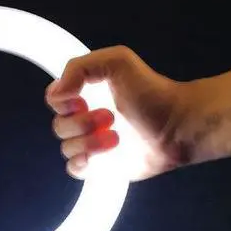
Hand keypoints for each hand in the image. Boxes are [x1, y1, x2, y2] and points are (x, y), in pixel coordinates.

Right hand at [46, 46, 192, 180]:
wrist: (176, 127)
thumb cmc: (153, 93)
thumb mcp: (118, 62)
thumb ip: (80, 67)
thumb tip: (57, 92)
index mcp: (85, 94)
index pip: (54, 99)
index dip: (63, 102)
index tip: (82, 99)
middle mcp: (85, 119)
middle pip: (58, 127)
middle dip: (82, 123)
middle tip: (110, 117)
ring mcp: (91, 144)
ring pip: (67, 148)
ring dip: (90, 143)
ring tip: (117, 137)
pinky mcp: (99, 166)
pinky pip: (75, 168)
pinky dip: (85, 161)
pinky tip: (107, 153)